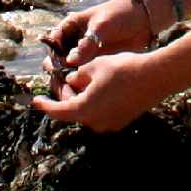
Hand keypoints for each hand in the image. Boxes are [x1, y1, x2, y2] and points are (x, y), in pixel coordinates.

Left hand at [31, 50, 162, 132]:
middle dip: (67, 96)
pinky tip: (100, 85)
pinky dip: (96, 101)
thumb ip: (77, 76)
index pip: (57, 111)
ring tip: (85, 79)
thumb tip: (73, 80)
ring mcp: (109, 124)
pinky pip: (101, 112)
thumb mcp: (93, 66)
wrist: (155, 77)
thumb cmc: (122, 69)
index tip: (36, 101)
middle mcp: (95, 122)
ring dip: (82, 98)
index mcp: (84, 109)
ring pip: (88, 111)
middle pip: (73, 111)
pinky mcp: (121, 120)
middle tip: (66, 79)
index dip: (44, 105)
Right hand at [41, 0, 153, 86]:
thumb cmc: (122, 15)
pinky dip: (81, 83)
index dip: (53, 53)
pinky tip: (83, 91)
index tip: (58, 64)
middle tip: (63, 80)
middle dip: (58, 70)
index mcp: (71, 25)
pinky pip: (83, 75)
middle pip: (58, 58)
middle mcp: (75, 40)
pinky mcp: (96, 64)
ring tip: (72, 89)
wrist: (145, 19)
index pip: (54, 41)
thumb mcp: (103, 25)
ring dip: (68, 79)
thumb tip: (70, 62)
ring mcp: (85, 53)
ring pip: (69, 69)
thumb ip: (87, 43)